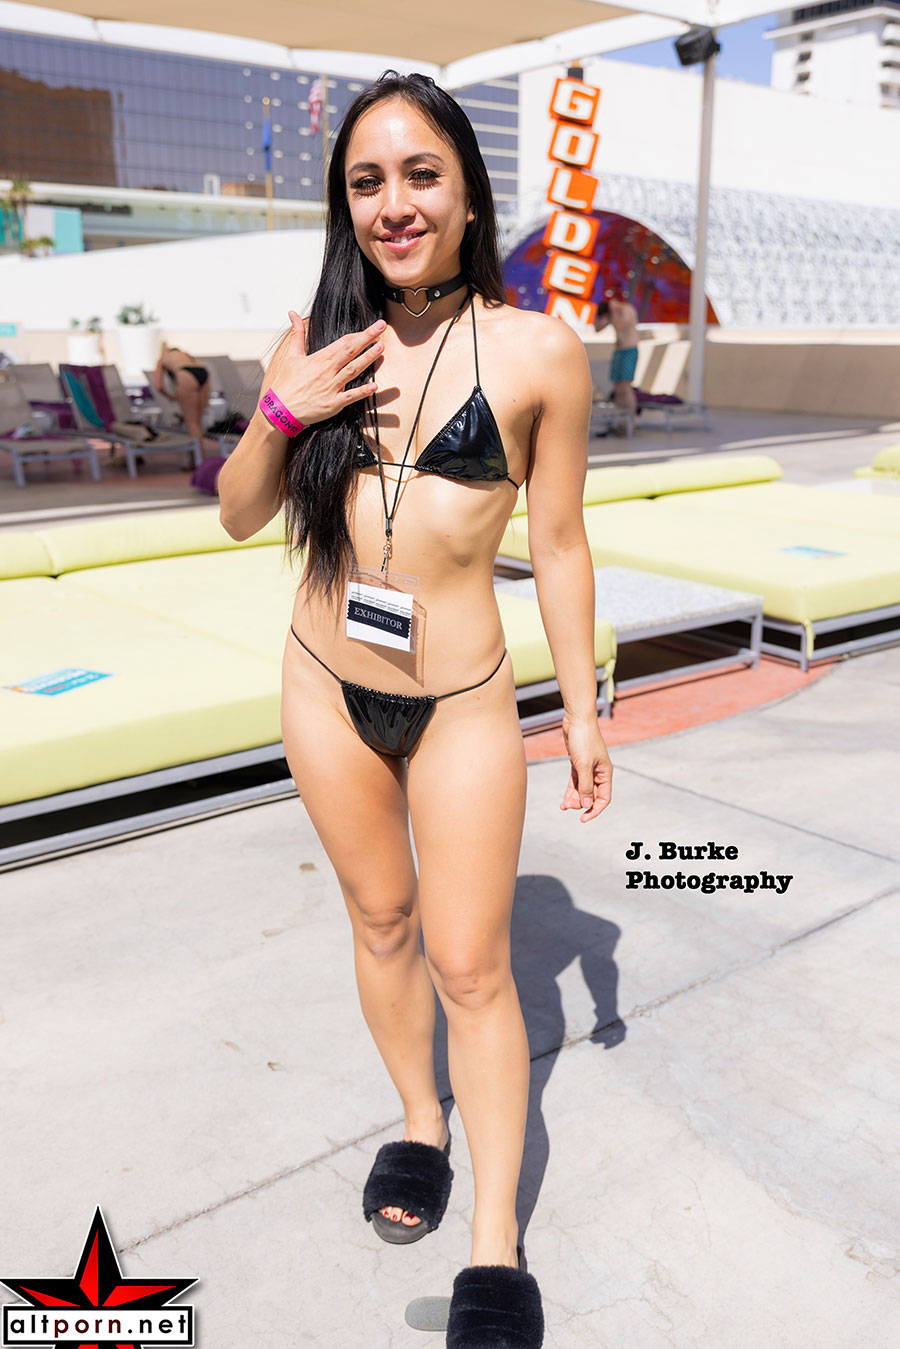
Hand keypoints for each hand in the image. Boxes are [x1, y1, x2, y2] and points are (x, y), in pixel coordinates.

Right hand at [264, 311, 385, 425]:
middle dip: (367, 338)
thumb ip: (297, 333)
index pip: (343, 342)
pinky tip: (374, 385)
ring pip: (352, 370)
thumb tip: (292, 313)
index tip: (373, 327)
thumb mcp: (291, 355)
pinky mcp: (332, 404)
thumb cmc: (285, 383)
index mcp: (319, 358)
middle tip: (382, 327)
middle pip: (350, 351)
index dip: (359, 334)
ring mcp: (330, 387)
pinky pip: (349, 397)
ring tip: (381, 348)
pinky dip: (362, 392)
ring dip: (367, 359)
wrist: (278, 409)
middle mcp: (326, 371)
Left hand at [560, 716, 612, 822]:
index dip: (595, 810)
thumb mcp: (583, 766)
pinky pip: (575, 782)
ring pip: (582, 789)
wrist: (576, 720)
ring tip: (563, 806)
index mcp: (605, 773)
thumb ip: (585, 787)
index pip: (604, 798)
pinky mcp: (578, 763)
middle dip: (581, 804)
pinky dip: (570, 790)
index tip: (583, 819)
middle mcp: (598, 772)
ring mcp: (588, 768)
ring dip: (574, 799)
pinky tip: (564, 799)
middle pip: (591, 795)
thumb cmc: (583, 740)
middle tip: (568, 807)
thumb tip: (587, 806)